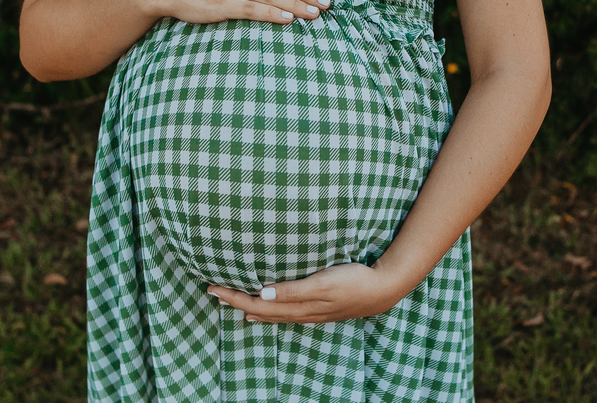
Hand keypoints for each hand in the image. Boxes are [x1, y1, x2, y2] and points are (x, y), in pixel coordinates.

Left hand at [207, 262, 408, 323]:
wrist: (383, 290)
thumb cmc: (353, 281)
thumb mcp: (322, 283)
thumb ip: (293, 290)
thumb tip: (262, 293)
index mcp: (298, 306)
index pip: (258, 304)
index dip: (235, 297)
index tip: (214, 288)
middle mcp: (301, 312)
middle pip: (261, 311)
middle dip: (237, 302)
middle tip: (214, 293)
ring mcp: (310, 313)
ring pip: (273, 314)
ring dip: (252, 308)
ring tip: (235, 303)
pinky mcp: (318, 309)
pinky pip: (287, 313)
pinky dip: (271, 311)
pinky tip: (270, 308)